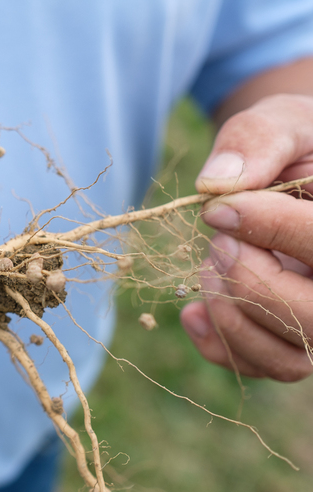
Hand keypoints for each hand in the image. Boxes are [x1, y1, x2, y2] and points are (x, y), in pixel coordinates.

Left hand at [181, 93, 312, 381]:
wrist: (294, 168)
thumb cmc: (296, 144)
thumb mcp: (285, 122)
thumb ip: (258, 142)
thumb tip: (214, 185)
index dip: (272, 228)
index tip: (218, 208)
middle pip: (311, 317)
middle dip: (250, 281)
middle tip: (215, 241)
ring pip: (288, 357)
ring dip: (232, 316)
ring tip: (208, 267)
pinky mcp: (290, 339)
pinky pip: (259, 365)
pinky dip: (218, 343)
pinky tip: (193, 309)